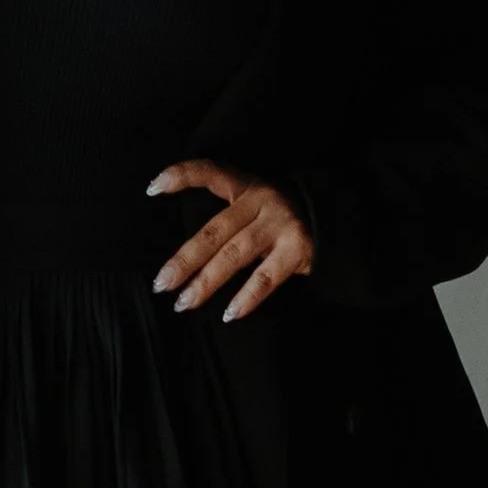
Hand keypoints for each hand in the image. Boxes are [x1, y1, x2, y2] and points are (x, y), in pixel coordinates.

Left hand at [145, 161, 314, 322]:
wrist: (335, 220)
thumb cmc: (281, 219)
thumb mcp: (257, 206)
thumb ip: (228, 220)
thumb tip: (185, 257)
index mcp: (247, 186)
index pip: (211, 173)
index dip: (182, 176)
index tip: (152, 188)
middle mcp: (262, 201)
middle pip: (214, 231)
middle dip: (184, 260)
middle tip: (161, 283)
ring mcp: (280, 224)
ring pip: (234, 255)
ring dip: (206, 282)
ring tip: (184, 303)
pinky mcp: (297, 248)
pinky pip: (265, 278)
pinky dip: (246, 298)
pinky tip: (230, 314)